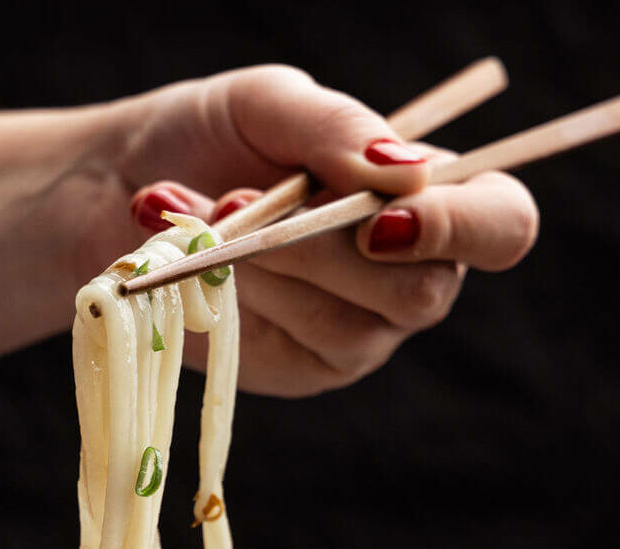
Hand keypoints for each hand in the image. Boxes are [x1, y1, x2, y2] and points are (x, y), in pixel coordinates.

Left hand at [118, 66, 538, 396]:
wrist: (116, 194)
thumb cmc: (205, 140)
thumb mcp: (268, 104)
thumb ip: (335, 129)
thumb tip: (406, 175)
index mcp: (428, 199)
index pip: (503, 227)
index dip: (463, 228)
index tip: (381, 216)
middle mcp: (407, 275)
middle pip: (421, 291)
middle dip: (319, 247)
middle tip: (238, 198)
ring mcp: (357, 335)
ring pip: (346, 324)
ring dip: (262, 267)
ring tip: (198, 216)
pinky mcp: (301, 372)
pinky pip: (287, 346)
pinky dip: (234, 299)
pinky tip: (194, 265)